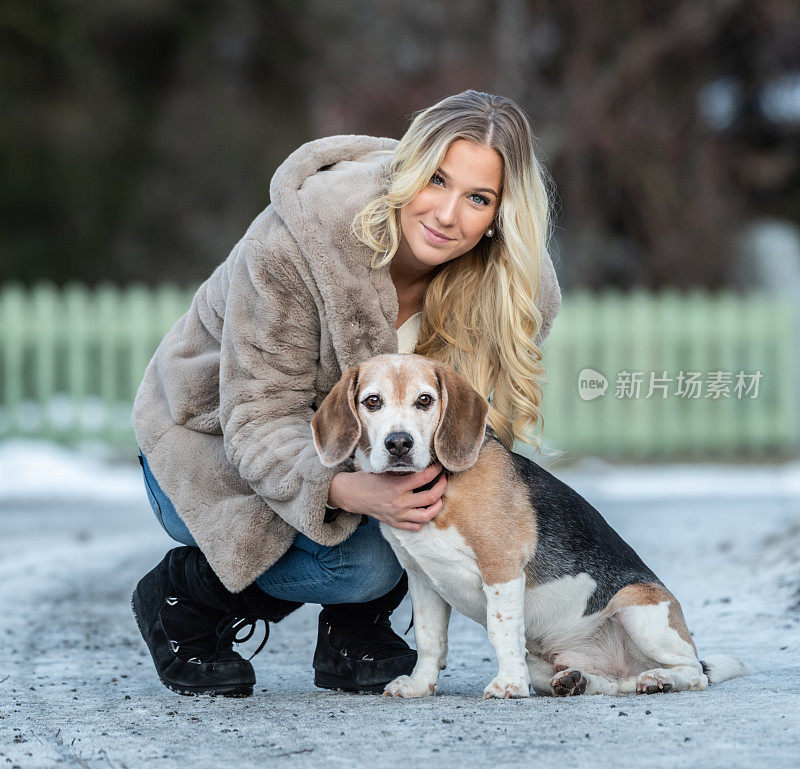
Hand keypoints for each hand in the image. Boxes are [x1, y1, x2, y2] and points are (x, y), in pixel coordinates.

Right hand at [328, 463, 446, 530]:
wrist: (352, 495)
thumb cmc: (368, 479)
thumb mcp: (385, 470)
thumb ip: (403, 470)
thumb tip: (423, 465)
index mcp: (397, 486)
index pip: (424, 478)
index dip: (436, 470)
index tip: (439, 466)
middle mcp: (399, 503)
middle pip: (431, 497)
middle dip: (442, 486)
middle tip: (444, 479)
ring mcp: (398, 515)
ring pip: (427, 516)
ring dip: (438, 506)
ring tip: (439, 498)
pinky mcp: (395, 523)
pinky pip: (416, 527)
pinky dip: (424, 520)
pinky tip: (426, 510)